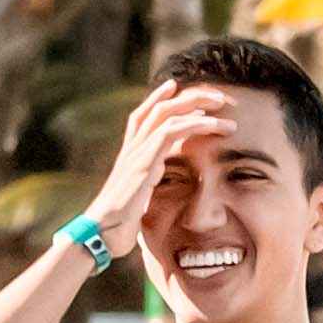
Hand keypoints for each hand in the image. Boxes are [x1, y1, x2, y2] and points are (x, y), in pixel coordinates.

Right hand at [84, 77, 235, 259]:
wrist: (100, 236)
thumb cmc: (117, 228)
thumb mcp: (138, 205)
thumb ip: (147, 194)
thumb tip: (154, 202)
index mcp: (129, 157)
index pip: (142, 117)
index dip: (157, 99)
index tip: (177, 87)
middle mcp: (131, 150)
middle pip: (157, 110)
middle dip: (187, 96)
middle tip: (215, 94)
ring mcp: (135, 154)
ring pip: (165, 115)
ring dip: (196, 106)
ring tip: (222, 104)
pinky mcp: (143, 163)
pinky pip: (169, 132)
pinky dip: (194, 123)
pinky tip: (213, 123)